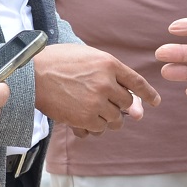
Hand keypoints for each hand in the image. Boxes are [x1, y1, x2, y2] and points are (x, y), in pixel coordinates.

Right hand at [33, 43, 159, 133]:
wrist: (31, 74)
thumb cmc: (58, 61)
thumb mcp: (87, 57)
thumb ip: (110, 76)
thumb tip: (135, 107)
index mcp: (109, 63)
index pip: (137, 82)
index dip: (148, 94)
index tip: (155, 102)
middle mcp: (106, 83)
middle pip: (126, 103)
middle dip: (120, 106)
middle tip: (105, 103)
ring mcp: (96, 102)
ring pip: (115, 120)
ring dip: (107, 119)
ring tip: (93, 112)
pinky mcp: (84, 118)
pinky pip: (99, 129)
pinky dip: (93, 127)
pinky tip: (82, 119)